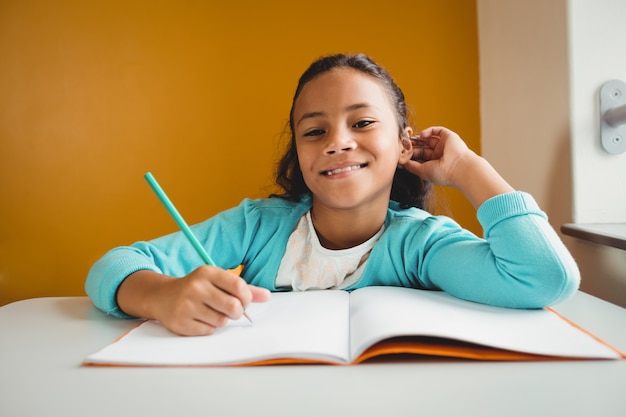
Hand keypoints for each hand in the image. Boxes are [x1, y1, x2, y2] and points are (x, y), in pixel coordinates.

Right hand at [117, 267, 270, 335]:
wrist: (161, 296)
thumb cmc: (196, 288)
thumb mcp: (217, 281)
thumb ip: (244, 289)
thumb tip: (267, 296)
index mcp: (207, 272)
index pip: (239, 286)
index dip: (247, 298)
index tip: (244, 300)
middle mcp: (196, 287)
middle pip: (233, 307)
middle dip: (237, 312)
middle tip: (231, 310)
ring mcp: (186, 305)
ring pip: (222, 321)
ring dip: (222, 320)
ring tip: (211, 312)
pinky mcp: (180, 322)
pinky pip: (209, 331)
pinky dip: (209, 328)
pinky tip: (200, 319)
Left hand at [401, 126, 513, 207]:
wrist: (458, 168)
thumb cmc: (443, 174)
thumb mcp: (422, 171)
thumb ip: (411, 166)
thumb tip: (401, 162)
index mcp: (434, 164)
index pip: (419, 156)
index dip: (410, 154)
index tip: (401, 152)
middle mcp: (439, 154)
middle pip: (422, 147)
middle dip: (412, 145)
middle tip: (402, 143)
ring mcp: (444, 145)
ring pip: (428, 139)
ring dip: (418, 138)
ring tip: (409, 139)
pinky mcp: (448, 137)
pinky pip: (437, 131)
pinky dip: (428, 131)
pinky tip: (422, 135)